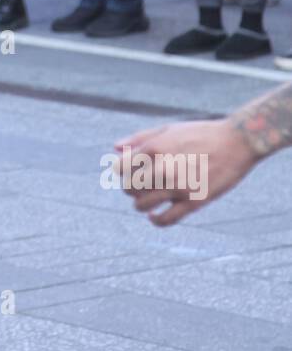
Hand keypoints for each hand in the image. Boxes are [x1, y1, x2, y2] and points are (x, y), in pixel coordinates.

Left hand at [112, 117, 256, 225]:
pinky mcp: (194, 202)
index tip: (128, 173)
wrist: (236, 142)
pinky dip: (155, 220)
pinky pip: (165, 220)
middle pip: (129, 188)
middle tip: (139, 186)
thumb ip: (140, 138)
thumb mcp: (168, 129)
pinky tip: (155, 216)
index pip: (120, 168)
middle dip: (130, 188)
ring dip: (140, 204)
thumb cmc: (200, 133)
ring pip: (142, 205)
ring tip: (148, 199)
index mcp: (155, 148)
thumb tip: (114, 148)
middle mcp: (163, 168)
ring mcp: (178, 186)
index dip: (121, 172)